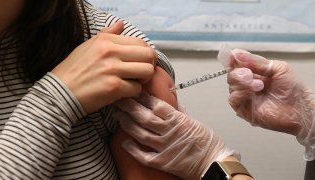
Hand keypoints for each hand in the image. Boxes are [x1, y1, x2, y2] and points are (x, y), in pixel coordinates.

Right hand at [52, 21, 156, 112]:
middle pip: (148, 55)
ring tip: (133, 82)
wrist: (59, 93)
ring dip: (143, 79)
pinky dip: (132, 92)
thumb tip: (121, 24)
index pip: (141, 42)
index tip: (141, 62)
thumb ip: (107, 34)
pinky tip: (123, 92)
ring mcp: (113, 69)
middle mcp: (111, 52)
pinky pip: (136, 88)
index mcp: (106, 40)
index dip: (146, 54)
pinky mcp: (114, 87)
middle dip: (149, 65)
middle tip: (141, 73)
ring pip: (147, 71)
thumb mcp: (88, 46)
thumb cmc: (74, 70)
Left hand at [114, 93, 234, 178]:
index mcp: (178, 120)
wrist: (213, 163)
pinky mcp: (163, 162)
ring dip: (128, 124)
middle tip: (120, 100)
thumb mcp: (194, 121)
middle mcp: (169, 132)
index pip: (156, 105)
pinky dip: (133, 149)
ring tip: (119, 116)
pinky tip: (125, 143)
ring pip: (141, 133)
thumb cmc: (207, 142)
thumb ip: (179, 110)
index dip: (143, 98)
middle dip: (130, 107)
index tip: (135, 92)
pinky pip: (144, 155)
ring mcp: (165, 147)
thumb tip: (171, 99)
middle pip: (145, 117)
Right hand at [227, 51, 314, 159]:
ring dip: (242, 83)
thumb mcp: (277, 68)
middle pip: (231, 74)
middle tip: (249, 74)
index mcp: (253, 72)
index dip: (231, 59)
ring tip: (259, 85)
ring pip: (231, 86)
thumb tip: (237, 54)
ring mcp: (244, 97)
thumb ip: (256, 61)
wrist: (299, 108)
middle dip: (238, 72)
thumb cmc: (292, 89)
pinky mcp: (243, 109)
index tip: (231, 56)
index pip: (236, 64)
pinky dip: (240, 93)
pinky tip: (252, 92)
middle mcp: (246, 84)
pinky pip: (233, 99)